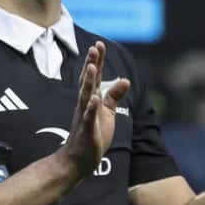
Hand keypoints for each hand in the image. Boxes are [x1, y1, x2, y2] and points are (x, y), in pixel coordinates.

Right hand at [59, 41, 129, 174]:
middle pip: (88, 81)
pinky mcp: (86, 130)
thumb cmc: (92, 135)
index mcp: (90, 99)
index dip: (97, 61)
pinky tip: (95, 99)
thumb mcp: (107, 113)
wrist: (78, 159)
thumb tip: (125, 80)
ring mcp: (84, 116)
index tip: (99, 45)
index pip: (94, 77)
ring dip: (89, 81)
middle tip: (94, 47)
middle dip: (92, 64)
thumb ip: (114, 96)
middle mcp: (84, 104)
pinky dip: (91, 108)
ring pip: (85, 95)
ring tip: (93, 66)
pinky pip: (87, 117)